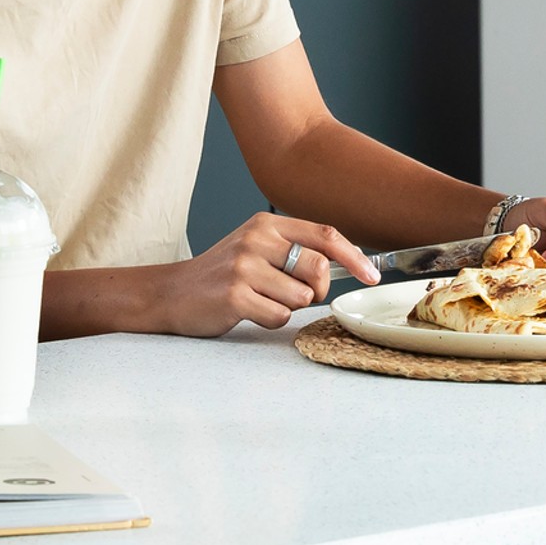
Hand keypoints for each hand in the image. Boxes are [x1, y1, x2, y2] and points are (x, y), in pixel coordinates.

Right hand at [165, 213, 378, 334]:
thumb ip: (296, 249)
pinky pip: (279, 316)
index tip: (372, 275)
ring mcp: (243, 267)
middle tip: (296, 294)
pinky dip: (271, 320)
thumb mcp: (257, 248)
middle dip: (317, 290)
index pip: (324, 234)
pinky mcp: (234, 296)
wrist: (173, 293)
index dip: (354, 256)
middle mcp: (256, 240)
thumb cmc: (223, 274)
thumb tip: (348, 263)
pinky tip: (250, 311)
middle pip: (319, 268)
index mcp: (267, 224)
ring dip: (289, 307)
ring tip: (262, 300)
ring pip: (301, 297)